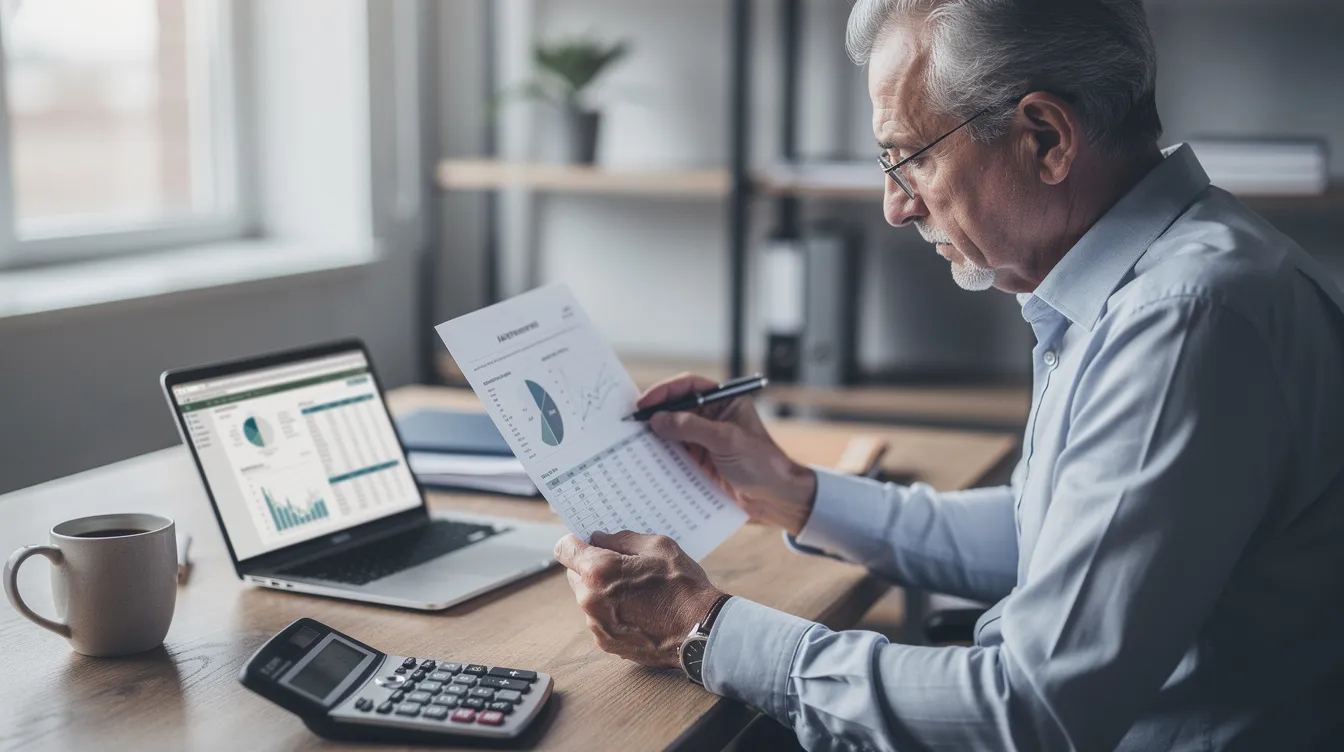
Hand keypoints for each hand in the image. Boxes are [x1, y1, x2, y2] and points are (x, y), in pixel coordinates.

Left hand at [554, 531, 724, 669]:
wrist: (700, 631)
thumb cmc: (682, 586)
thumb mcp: (658, 546)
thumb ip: (622, 539)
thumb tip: (601, 539)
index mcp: (598, 571)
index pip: (564, 549)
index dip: (576, 542)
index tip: (588, 542)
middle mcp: (590, 600)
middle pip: (574, 574)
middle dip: (592, 567)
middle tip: (622, 567)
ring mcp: (596, 625)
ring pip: (587, 598)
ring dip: (602, 591)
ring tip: (635, 592)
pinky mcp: (606, 643)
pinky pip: (599, 619)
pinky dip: (612, 612)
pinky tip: (638, 611)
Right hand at [641, 373, 817, 535]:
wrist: (777, 498)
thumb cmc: (762, 463)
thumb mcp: (727, 441)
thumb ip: (692, 427)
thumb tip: (658, 420)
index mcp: (725, 401)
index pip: (689, 387)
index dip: (664, 391)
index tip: (644, 403)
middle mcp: (712, 417)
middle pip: (676, 408)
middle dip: (654, 413)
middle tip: (630, 423)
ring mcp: (705, 439)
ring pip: (672, 431)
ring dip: (654, 436)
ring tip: (632, 442)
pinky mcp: (700, 461)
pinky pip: (675, 453)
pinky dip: (660, 456)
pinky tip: (646, 460)